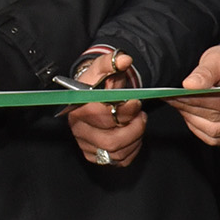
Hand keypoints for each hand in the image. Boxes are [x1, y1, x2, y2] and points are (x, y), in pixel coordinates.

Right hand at [66, 50, 148, 169]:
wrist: (91, 95)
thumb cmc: (97, 83)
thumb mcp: (102, 68)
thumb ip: (112, 62)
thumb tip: (124, 60)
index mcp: (78, 108)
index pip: (102, 117)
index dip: (124, 112)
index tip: (136, 103)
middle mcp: (78, 129)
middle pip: (112, 140)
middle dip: (134, 128)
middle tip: (141, 114)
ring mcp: (85, 144)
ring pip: (117, 153)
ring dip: (135, 137)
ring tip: (138, 121)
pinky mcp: (94, 155)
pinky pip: (119, 160)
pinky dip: (132, 149)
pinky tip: (133, 134)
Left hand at [173, 40, 219, 147]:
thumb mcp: (219, 57)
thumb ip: (205, 71)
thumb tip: (189, 85)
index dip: (198, 100)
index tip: (177, 95)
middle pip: (219, 116)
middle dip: (191, 108)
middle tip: (172, 99)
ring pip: (216, 131)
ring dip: (193, 120)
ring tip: (180, 106)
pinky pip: (218, 138)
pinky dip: (200, 129)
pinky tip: (190, 116)